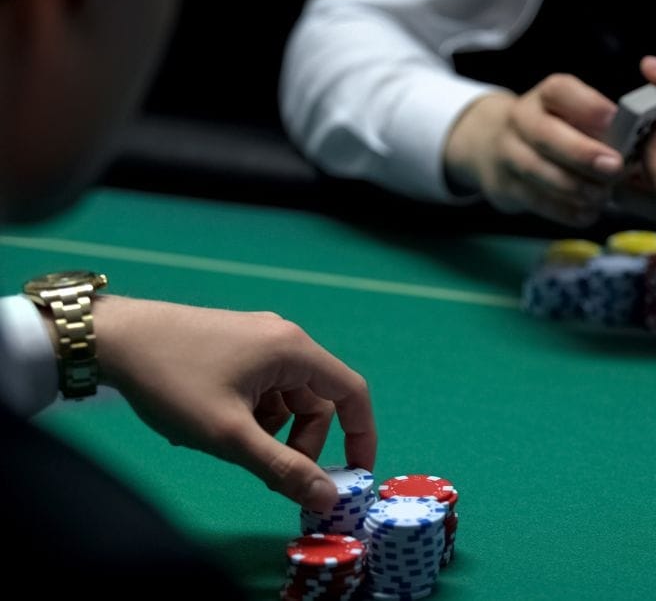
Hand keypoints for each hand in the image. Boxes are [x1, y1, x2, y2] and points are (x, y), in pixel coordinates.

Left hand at [93, 296, 375, 511]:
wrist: (111, 339)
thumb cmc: (174, 382)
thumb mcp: (230, 436)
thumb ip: (283, 468)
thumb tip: (327, 498)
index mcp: (294, 351)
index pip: (352, 394)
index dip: (361, 436)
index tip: (352, 475)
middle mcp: (284, 339)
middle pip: (315, 402)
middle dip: (300, 443)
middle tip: (269, 474)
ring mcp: (258, 339)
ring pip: (285, 399)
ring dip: (269, 431)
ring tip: (225, 445)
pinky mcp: (235, 344)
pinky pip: (262, 388)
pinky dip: (249, 415)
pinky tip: (211, 424)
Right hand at [443, 75, 624, 226]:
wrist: (494, 146)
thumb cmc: (554, 130)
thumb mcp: (570, 114)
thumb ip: (598, 126)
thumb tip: (635, 143)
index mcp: (545, 96)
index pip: (560, 91)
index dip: (587, 105)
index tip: (613, 120)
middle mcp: (521, 119)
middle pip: (545, 134)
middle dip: (581, 153)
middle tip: (614, 167)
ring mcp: (508, 153)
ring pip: (537, 170)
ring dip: (574, 186)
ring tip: (602, 195)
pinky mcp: (506, 186)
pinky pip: (535, 200)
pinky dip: (564, 210)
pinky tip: (587, 213)